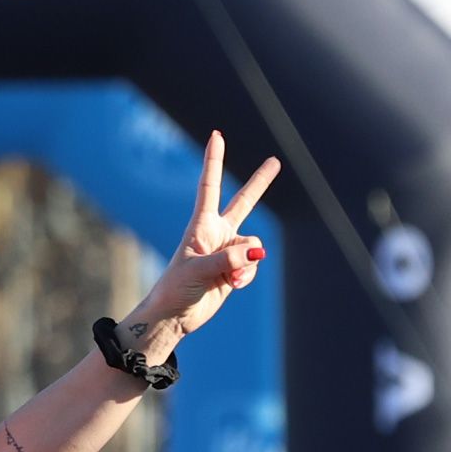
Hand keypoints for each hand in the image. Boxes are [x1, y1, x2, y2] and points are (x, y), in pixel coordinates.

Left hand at [123, 132, 280, 358]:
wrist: (175, 316)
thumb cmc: (175, 289)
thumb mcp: (197, 272)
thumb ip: (228, 260)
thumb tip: (258, 251)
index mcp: (201, 225)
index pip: (209, 187)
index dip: (214, 161)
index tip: (216, 135)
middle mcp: (216, 233)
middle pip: (243, 203)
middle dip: (259, 183)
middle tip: (275, 161)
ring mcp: (227, 251)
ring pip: (253, 246)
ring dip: (245, 265)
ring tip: (227, 280)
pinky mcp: (235, 269)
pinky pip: (253, 265)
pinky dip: (246, 277)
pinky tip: (231, 287)